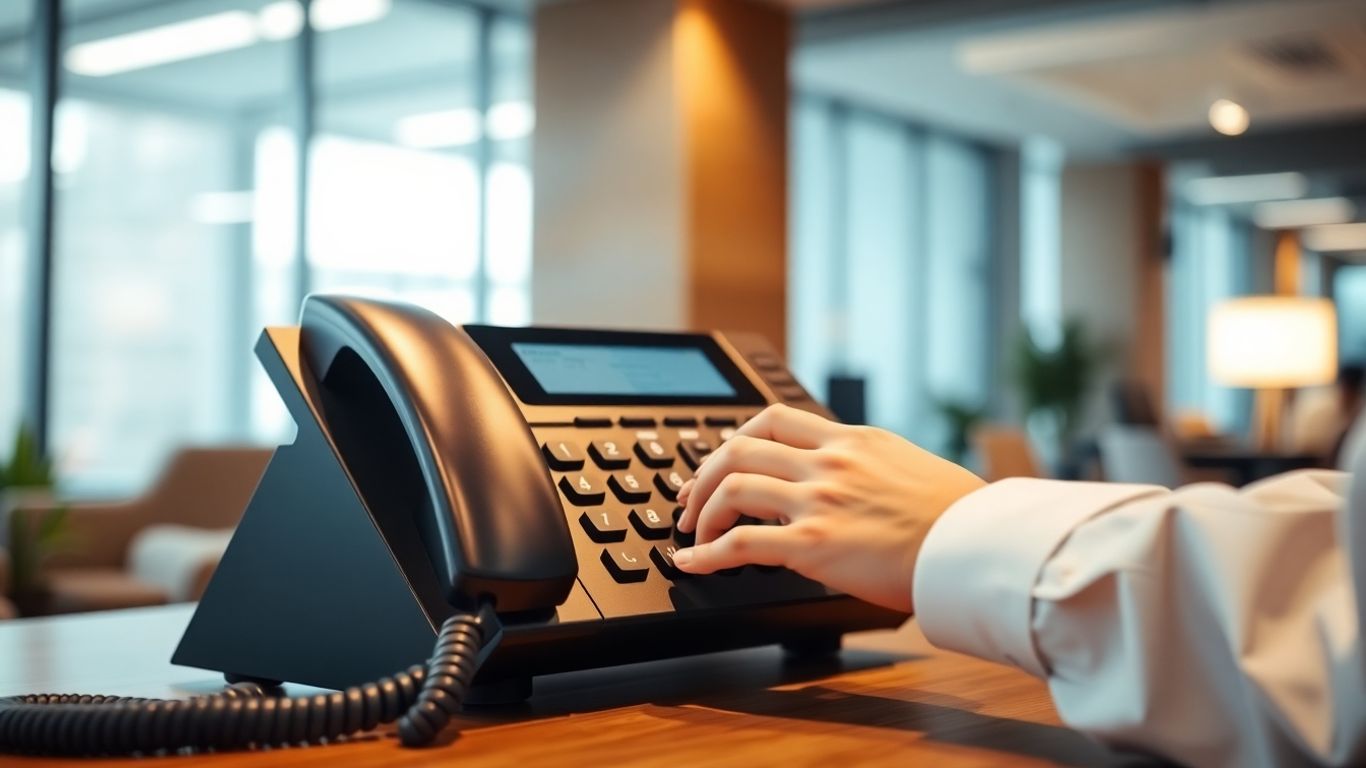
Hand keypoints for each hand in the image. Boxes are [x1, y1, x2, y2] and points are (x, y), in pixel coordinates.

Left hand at [673, 404, 984, 611]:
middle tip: (689, 499)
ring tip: (691, 535)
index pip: (773, 418)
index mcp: (851, 440)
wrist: (977, 545)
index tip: (720, 459)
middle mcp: (829, 462)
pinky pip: (739, 542)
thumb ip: (868, 467)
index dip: (733, 438)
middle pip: (739, 447)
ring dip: (701, 513)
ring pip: (732, 487)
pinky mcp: (813, 543)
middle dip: (703, 474)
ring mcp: (819, 500)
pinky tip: (691, 563)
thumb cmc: (957, 518)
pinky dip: (705, 553)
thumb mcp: (908, 467)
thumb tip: (852, 484)